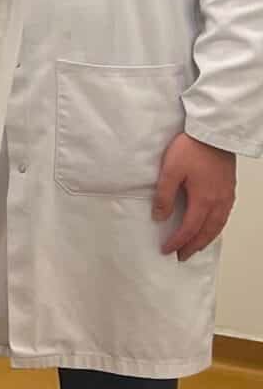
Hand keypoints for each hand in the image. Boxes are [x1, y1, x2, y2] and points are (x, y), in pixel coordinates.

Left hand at [153, 132, 234, 259]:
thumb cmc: (191, 149)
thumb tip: (160, 217)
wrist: (213, 133)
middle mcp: (218, 202)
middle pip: (206, 232)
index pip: (189, 229)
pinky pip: (224, 216)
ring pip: (218, 225)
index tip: (167, 250)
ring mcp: (226, 196)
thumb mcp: (170, 171)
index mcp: (203, 200)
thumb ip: (164, 196)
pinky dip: (216, 227)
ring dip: (206, 238)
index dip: (177, 242)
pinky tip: (210, 227)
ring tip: (195, 246)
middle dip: (193, 246)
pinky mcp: (229, 189)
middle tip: (182, 256)